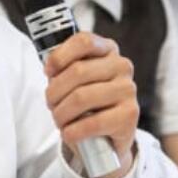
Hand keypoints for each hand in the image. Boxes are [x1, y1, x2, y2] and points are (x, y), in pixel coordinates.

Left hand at [43, 32, 138, 175]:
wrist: (106, 136)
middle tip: (51, 104)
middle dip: (55, 92)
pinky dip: (73, 131)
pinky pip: (93, 122)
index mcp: (107, 50)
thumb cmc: (86, 104)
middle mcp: (121, 66)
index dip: (60, 56)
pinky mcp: (129, 115)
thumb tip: (50, 69)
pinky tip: (69, 133)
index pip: (83, 41)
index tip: (48, 72)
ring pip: (82, 97)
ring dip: (61, 113)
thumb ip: (64, 68)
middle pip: (78, 71)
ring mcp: (128, 89)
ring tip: (60, 120)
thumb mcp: (75, 80)